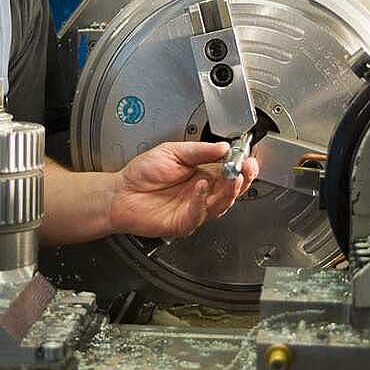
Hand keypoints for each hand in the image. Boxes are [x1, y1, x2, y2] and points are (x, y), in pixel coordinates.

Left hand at [110, 141, 258, 238]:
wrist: (121, 193)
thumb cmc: (143, 174)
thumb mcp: (173, 151)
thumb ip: (199, 151)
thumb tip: (223, 147)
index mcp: (203, 175)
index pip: (230, 171)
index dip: (242, 165)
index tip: (248, 156)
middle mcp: (203, 193)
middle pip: (232, 190)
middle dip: (243, 178)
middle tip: (247, 167)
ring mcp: (195, 209)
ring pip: (221, 203)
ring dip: (229, 190)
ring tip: (232, 176)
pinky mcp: (184, 222)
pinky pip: (199, 213)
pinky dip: (202, 200)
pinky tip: (202, 187)